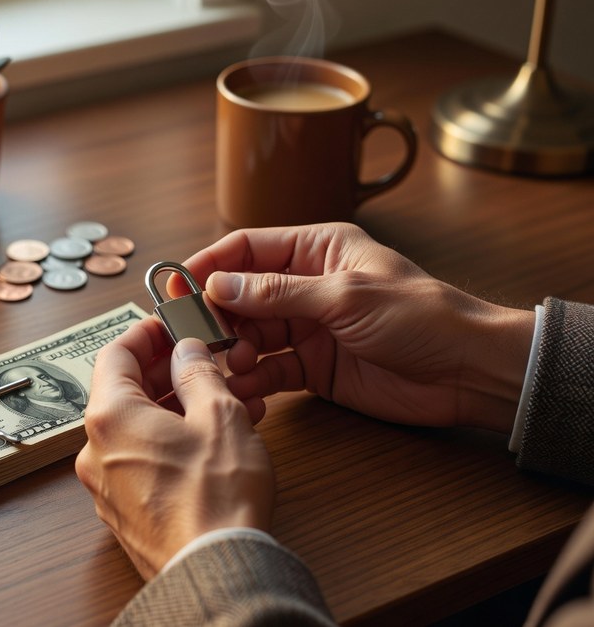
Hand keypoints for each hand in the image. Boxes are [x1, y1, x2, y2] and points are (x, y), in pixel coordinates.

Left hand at [75, 319, 273, 579]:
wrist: (215, 569)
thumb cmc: (215, 497)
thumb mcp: (219, 414)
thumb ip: (198, 372)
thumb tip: (187, 351)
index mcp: (109, 417)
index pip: (114, 353)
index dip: (145, 334)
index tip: (169, 325)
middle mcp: (95, 450)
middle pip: (122, 391)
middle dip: (164, 371)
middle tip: (199, 359)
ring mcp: (105, 484)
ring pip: (135, 427)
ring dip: (173, 406)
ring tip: (219, 399)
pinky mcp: (123, 510)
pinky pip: (140, 459)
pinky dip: (169, 439)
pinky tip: (209, 438)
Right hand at [177, 223, 534, 432]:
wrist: (465, 372)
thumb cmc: (419, 317)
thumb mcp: (345, 296)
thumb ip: (277, 292)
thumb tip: (218, 285)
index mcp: (317, 249)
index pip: (247, 248)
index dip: (209, 265)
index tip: (175, 287)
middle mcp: (306, 285)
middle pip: (240, 295)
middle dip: (216, 317)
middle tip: (195, 340)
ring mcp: (307, 328)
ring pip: (250, 336)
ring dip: (232, 353)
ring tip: (228, 369)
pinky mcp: (313, 367)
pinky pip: (269, 371)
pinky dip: (252, 381)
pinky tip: (242, 390)